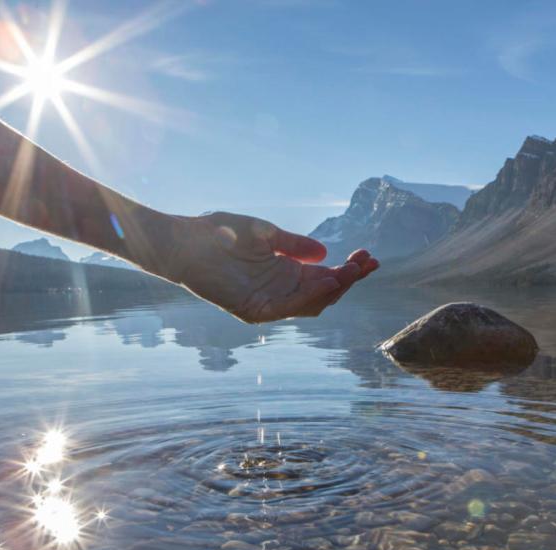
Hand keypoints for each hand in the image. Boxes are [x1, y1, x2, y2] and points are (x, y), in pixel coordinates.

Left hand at [164, 212, 377, 322]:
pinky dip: (308, 297)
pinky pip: (287, 308)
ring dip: (334, 289)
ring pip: (310, 304)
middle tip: (369, 263)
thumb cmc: (220, 232)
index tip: (368, 255)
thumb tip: (324, 253)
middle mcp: (280, 291)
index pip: (325, 277)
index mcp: (285, 273)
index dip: (348, 269)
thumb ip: (294, 245)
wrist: (186, 241)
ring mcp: (268, 303)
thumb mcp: (266, 234)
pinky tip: (327, 281)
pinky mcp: (254, 310)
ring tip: (352, 272)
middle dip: (349, 279)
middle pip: (324, 292)